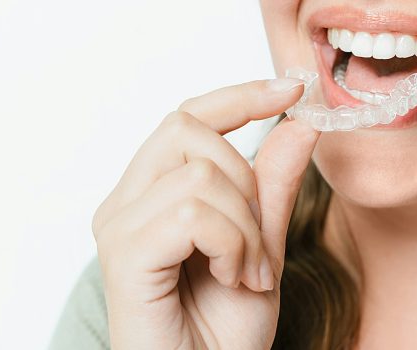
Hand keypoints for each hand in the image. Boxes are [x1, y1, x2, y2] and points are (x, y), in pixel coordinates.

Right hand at [91, 77, 320, 348]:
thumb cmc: (223, 332)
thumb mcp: (263, 246)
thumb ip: (273, 186)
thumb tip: (297, 123)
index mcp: (150, 195)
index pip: (187, 117)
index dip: (240, 94)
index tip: (292, 88)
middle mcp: (125, 203)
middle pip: (188, 129)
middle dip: (245, 180)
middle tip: (257, 242)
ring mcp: (119, 227)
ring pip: (199, 174)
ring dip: (245, 226)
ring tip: (246, 272)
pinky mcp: (124, 255)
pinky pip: (192, 213)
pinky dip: (231, 244)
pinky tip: (232, 278)